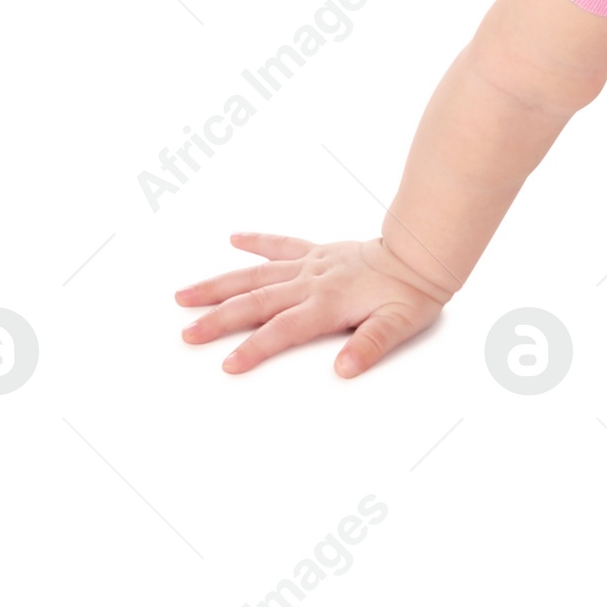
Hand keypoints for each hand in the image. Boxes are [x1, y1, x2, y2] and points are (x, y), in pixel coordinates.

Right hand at [175, 233, 454, 377]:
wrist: (421, 254)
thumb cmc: (411, 293)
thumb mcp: (399, 325)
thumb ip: (370, 346)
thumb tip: (344, 368)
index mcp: (328, 303)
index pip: (283, 330)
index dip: (254, 348)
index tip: (227, 364)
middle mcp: (312, 282)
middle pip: (256, 302)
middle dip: (218, 319)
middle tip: (186, 334)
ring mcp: (311, 265)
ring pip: (256, 273)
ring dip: (220, 284)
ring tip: (185, 294)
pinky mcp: (318, 252)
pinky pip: (282, 245)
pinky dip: (257, 241)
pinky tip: (234, 238)